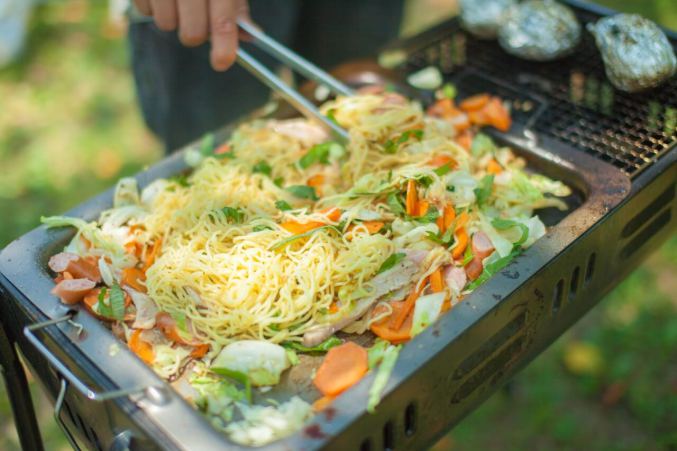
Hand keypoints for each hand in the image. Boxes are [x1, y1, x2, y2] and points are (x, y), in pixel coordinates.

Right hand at [134, 0, 250, 70]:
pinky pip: (144, 12)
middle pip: (191, 33)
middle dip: (196, 33)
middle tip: (199, 18)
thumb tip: (251, 36)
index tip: (222, 62)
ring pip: (166, 25)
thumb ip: (236, 5)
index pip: (222, 19)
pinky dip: (154, 7)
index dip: (224, 44)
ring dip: (174, 19)